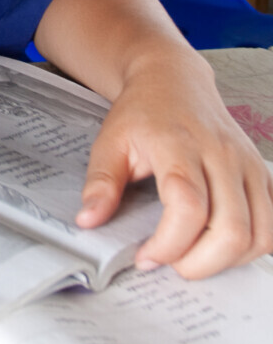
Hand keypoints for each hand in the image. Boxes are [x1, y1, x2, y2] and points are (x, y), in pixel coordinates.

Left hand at [76, 49, 272, 275]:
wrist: (174, 79)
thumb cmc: (143, 111)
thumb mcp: (109, 141)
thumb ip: (101, 182)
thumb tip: (89, 221)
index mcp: (179, 144)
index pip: (188, 206)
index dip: (169, 244)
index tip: (145, 256)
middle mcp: (222, 154)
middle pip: (232, 229)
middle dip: (200, 263)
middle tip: (170, 262)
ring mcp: (247, 164)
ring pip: (261, 233)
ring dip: (229, 260)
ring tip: (195, 255)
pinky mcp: (262, 173)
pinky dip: (253, 247)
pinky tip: (220, 244)